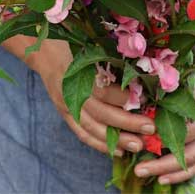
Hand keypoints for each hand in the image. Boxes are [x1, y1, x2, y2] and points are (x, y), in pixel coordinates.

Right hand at [34, 39, 156, 155]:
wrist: (45, 52)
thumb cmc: (73, 44)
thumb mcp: (89, 44)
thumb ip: (109, 56)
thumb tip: (140, 68)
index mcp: (77, 72)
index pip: (102, 91)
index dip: (123, 98)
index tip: (145, 99)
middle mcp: (71, 91)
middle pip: (100, 113)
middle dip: (127, 122)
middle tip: (150, 127)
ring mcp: (66, 105)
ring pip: (93, 128)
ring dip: (117, 139)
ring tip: (138, 144)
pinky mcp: (65, 114)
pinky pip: (83, 134)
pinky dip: (101, 144)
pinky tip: (120, 150)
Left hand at [134, 70, 194, 184]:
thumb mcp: (194, 74)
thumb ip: (174, 88)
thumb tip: (146, 99)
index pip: (177, 125)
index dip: (156, 133)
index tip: (136, 136)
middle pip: (184, 150)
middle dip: (159, 163)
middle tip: (137, 167)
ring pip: (193, 162)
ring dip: (169, 172)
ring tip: (147, 175)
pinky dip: (185, 173)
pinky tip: (167, 178)